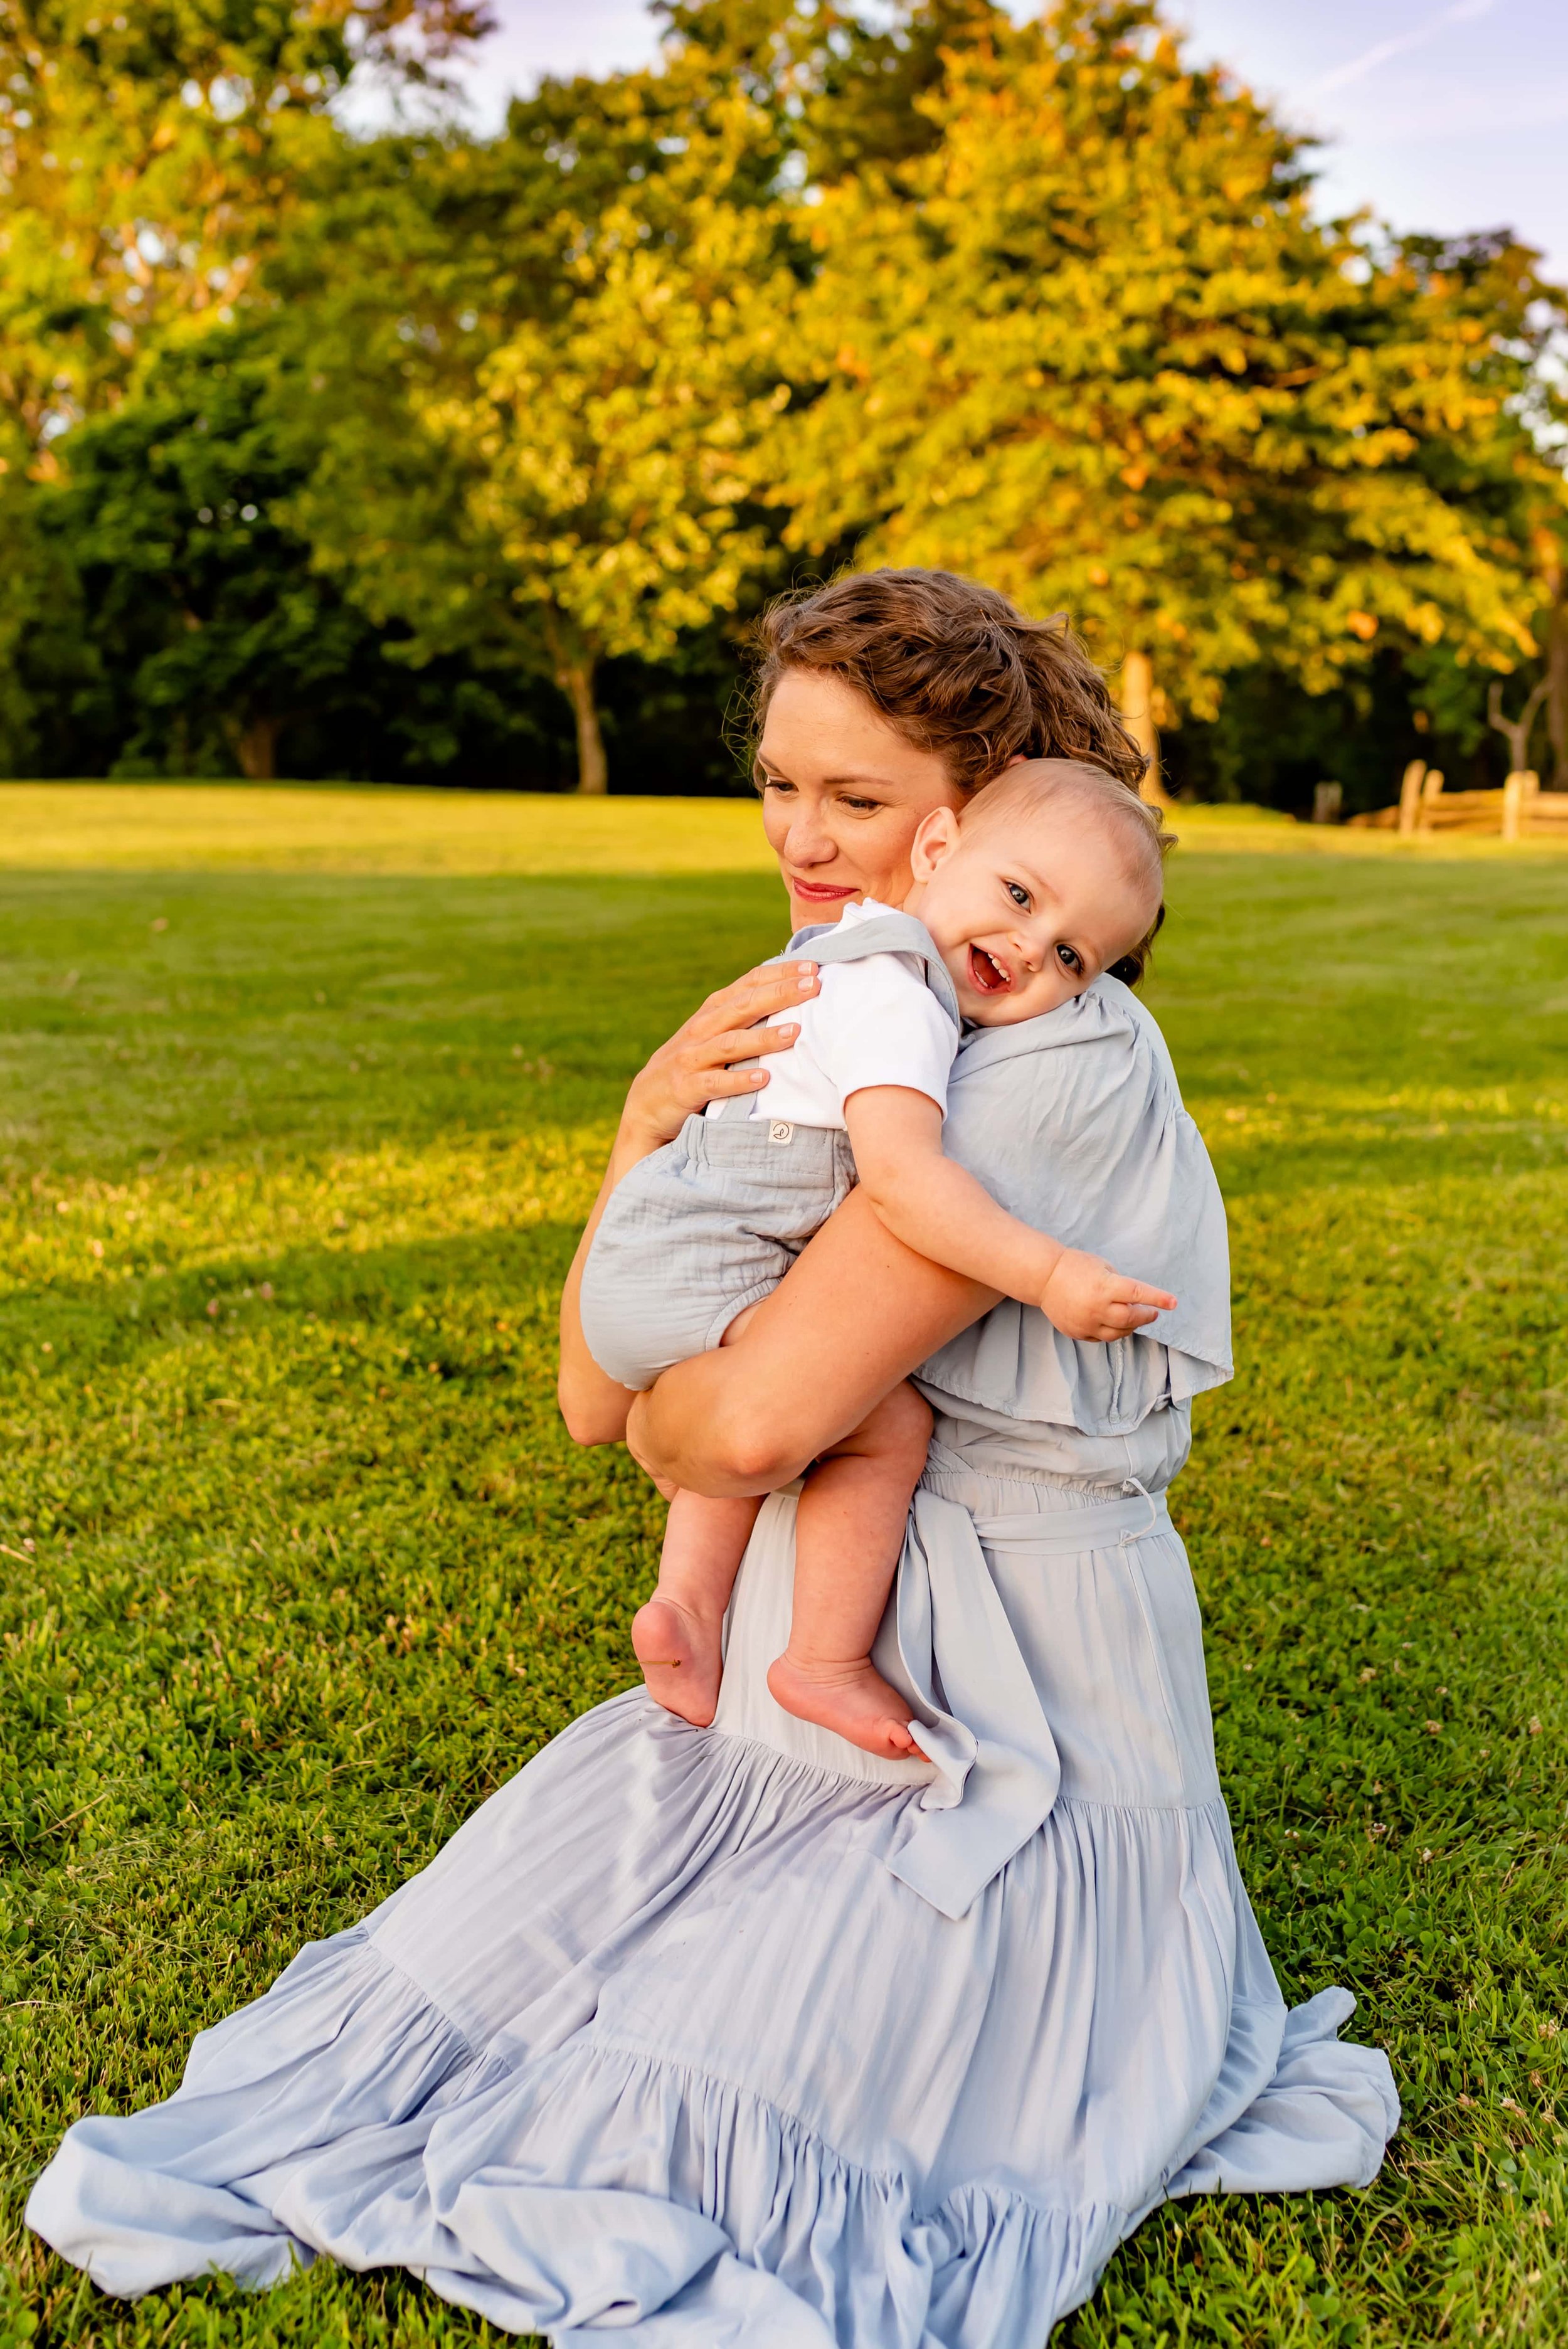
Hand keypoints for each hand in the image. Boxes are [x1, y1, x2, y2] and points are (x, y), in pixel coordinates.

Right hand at [619, 960, 820, 1153]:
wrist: (647, 1104)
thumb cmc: (693, 1067)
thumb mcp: (714, 1036)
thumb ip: (744, 1019)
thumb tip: (792, 1001)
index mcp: (713, 1012)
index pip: (749, 983)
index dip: (779, 973)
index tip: (812, 967)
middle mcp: (702, 1029)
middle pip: (744, 1006)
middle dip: (780, 994)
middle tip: (813, 985)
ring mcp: (692, 1058)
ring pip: (731, 1043)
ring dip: (764, 1037)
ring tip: (796, 1031)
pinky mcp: (685, 1087)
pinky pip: (715, 1083)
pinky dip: (739, 1080)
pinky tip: (764, 1077)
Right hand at [1039, 1249, 1176, 1341]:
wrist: (1044, 1278)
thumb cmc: (1075, 1266)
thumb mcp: (1103, 1267)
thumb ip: (1120, 1284)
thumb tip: (1135, 1301)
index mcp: (1105, 1286)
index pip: (1139, 1294)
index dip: (1158, 1299)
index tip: (1173, 1303)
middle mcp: (1097, 1307)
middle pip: (1131, 1319)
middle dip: (1146, 1316)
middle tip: (1152, 1312)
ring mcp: (1086, 1323)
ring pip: (1118, 1333)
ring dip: (1131, 1327)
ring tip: (1133, 1318)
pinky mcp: (1077, 1332)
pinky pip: (1101, 1337)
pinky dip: (1112, 1331)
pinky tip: (1113, 1323)